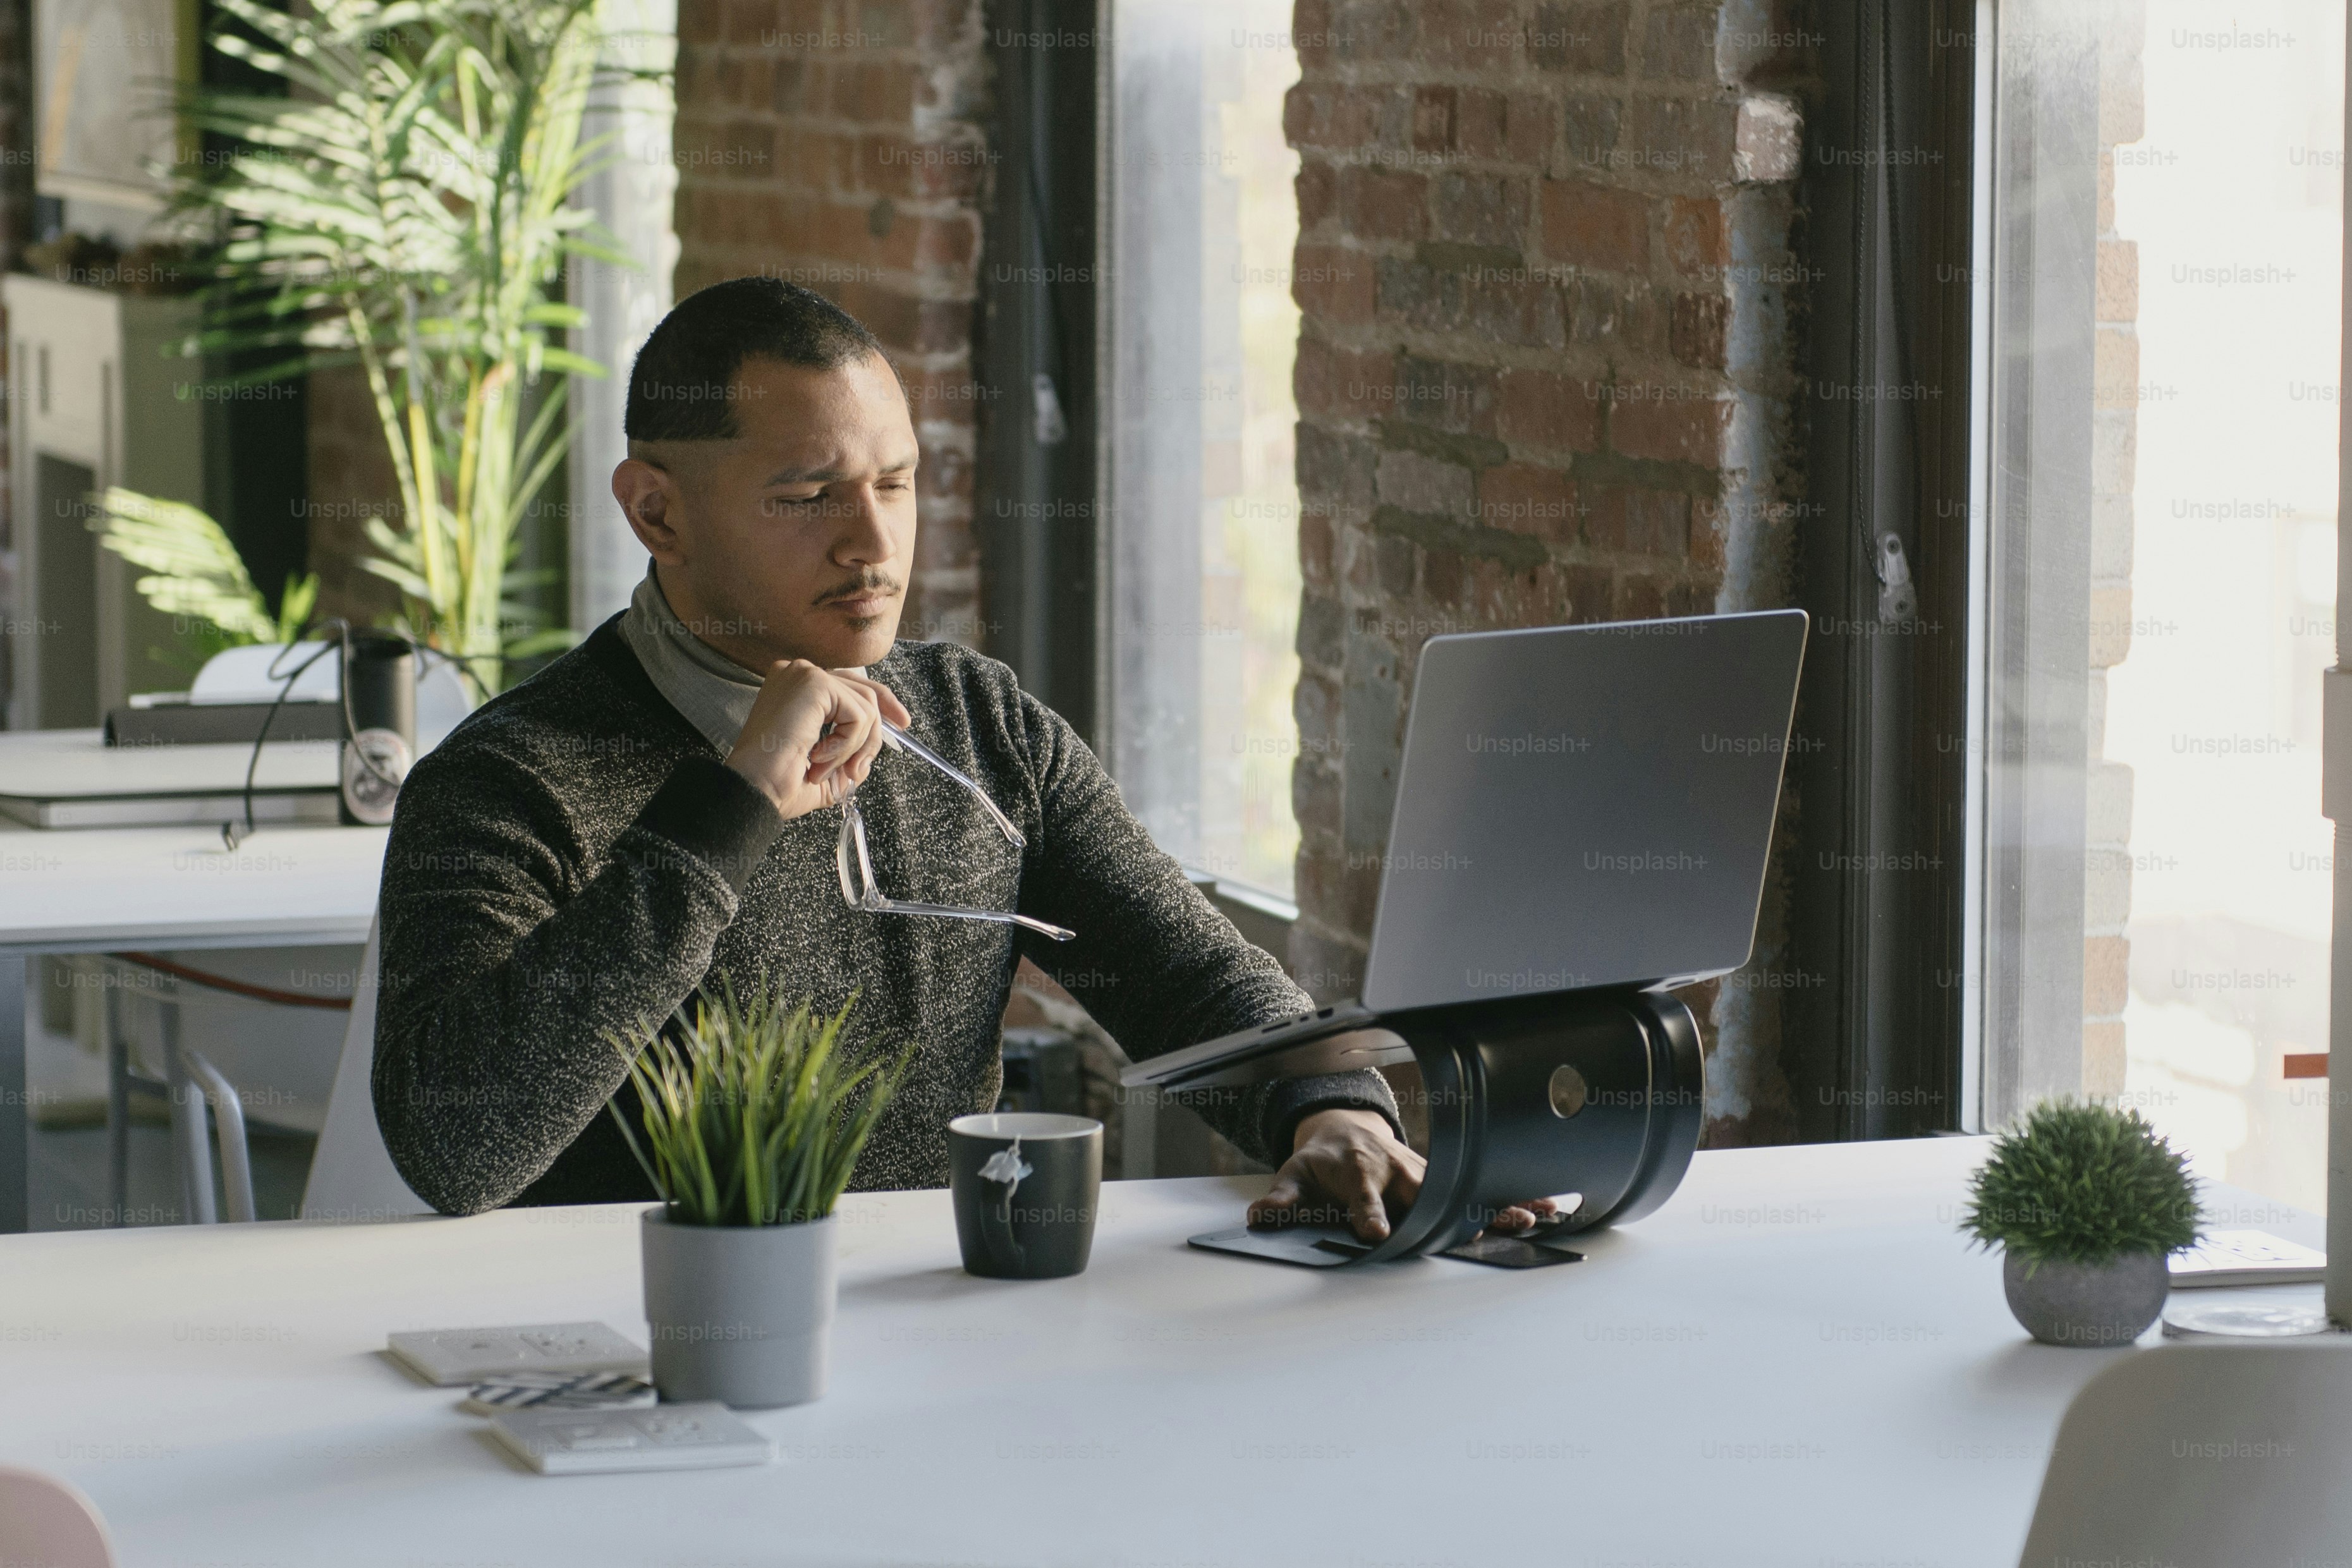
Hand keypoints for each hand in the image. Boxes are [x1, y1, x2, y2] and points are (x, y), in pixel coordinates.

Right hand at [723, 662, 910, 820]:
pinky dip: (847, 745)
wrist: (755, 791)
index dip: (880, 702)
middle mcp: (798, 673)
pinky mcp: (813, 682)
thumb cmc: (777, 784)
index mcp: (796, 688)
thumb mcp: (826, 770)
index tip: (901, 723)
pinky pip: (858, 713)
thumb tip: (871, 753)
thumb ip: (850, 755)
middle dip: (875, 731)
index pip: (849, 685)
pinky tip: (819, 758)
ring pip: (865, 705)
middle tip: (860, 767)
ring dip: (855, 747)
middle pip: (863, 690)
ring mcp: (804, 674)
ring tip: (827, 769)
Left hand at [1247, 1107, 1559, 1244]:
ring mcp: (1423, 1174)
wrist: (1342, 1127)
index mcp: (1359, 1171)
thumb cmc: (1320, 1160)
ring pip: (1459, 1189)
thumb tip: (1259, 1216)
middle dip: (1445, 1211)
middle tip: (1472, 1228)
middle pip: (1423, 1193)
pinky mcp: (1441, 1179)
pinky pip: (1477, 1188)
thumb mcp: (1292, 1175)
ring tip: (1530, 1216)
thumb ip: (1280, 1200)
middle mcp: (1396, 1171)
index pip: (1364, 1195)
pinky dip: (1511, 1197)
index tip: (1376, 1234)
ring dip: (1493, 1203)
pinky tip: (1548, 1207)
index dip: (1369, 1214)